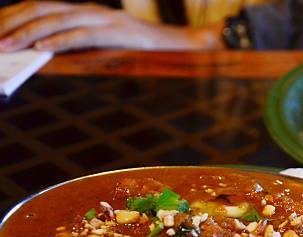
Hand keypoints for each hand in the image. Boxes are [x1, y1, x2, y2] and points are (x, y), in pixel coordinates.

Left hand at [0, 1, 223, 51]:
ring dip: (29, 33)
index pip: (39, 7)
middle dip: (12, 22)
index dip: (13, 15)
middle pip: (40, 8)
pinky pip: (82, 35)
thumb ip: (78, 42)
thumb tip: (46, 52)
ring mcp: (101, 18)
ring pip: (56, 20)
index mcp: (82, 10)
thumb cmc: (138, 47)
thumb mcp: (102, 42)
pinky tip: (42, 50)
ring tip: (8, 46)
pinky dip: (60, 41)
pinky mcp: (114, 32)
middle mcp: (88, 8)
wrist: (174, 43)